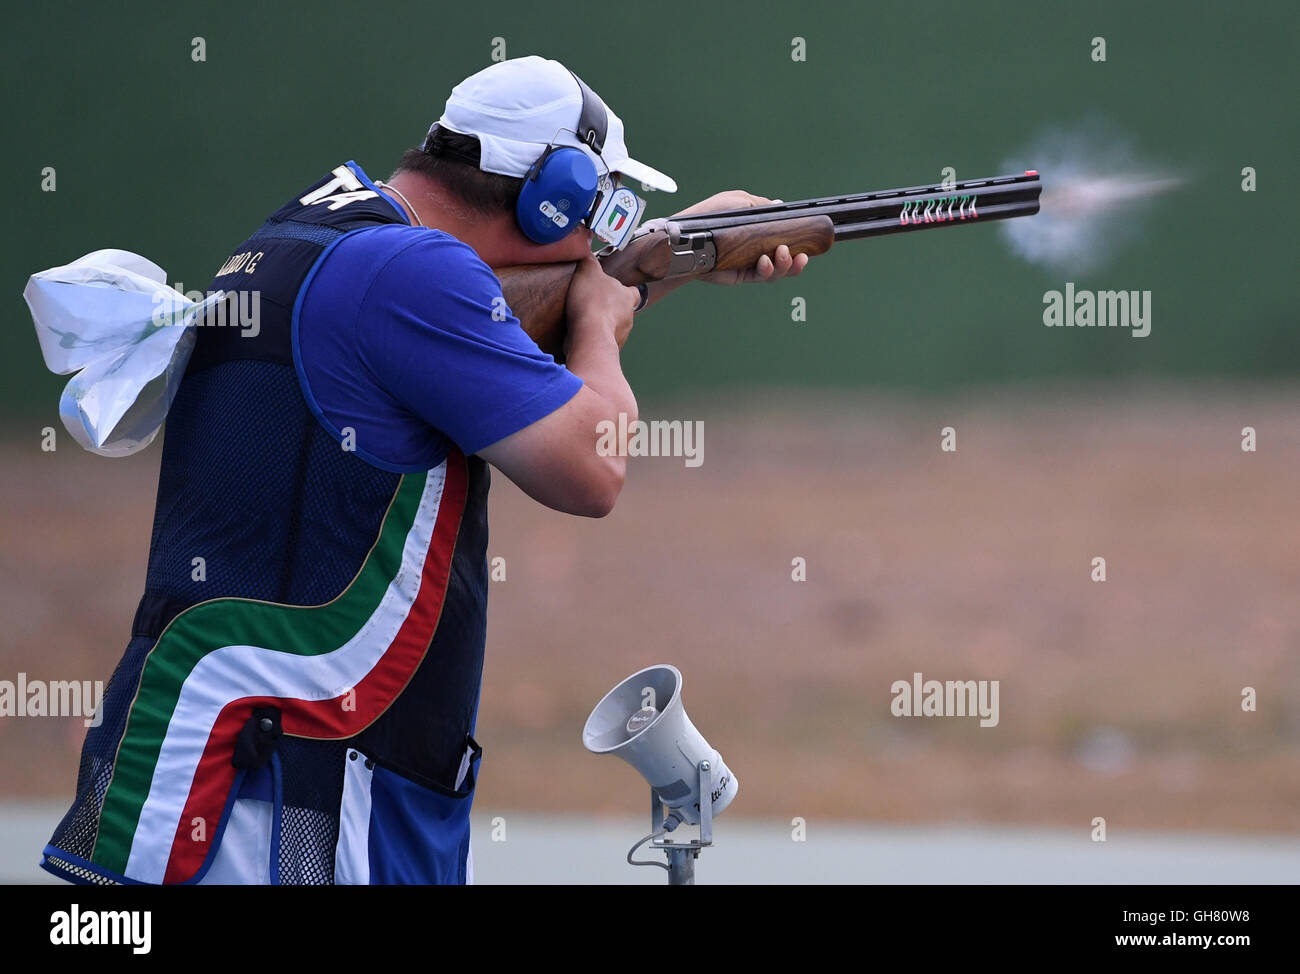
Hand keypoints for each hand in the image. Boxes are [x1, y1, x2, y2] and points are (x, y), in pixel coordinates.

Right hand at [564, 252, 638, 352]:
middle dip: (610, 309)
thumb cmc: (592, 302)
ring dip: (602, 325)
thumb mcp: (587, 272)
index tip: (617, 290)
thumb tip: (587, 254)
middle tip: (593, 306)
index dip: (626, 290)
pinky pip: (603, 342)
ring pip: (614, 328)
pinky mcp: (610, 349)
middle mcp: (629, 318)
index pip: (633, 292)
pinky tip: (582, 336)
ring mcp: (621, 336)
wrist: (590, 337)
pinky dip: (595, 339)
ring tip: (585, 322)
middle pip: (622, 311)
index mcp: (627, 297)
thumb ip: (589, 262)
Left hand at [671, 190, 811, 285]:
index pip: (787, 238)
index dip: (801, 242)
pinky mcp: (741, 275)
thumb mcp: (738, 202)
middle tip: (800, 256)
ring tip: (783, 255)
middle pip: (787, 260)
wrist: (686, 237)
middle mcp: (759, 249)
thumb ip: (760, 206)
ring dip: (785, 266)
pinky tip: (765, 262)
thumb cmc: (708, 216)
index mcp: (761, 232)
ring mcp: (751, 264)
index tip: (812, 242)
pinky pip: (761, 277)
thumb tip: (779, 205)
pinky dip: (767, 271)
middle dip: (798, 261)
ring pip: (777, 272)